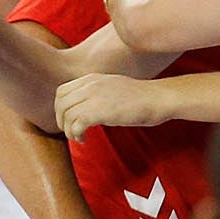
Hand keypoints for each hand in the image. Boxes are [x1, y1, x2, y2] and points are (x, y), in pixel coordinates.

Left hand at [55, 74, 173, 140]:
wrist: (159, 98)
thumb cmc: (142, 97)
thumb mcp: (114, 87)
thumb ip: (96, 92)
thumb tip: (85, 107)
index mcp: (92, 79)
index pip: (61, 91)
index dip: (60, 108)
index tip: (69, 120)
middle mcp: (90, 85)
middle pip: (60, 103)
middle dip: (61, 121)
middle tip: (71, 131)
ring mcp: (95, 97)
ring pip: (66, 115)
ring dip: (69, 130)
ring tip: (79, 137)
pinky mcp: (100, 111)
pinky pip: (76, 124)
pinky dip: (76, 134)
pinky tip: (85, 139)